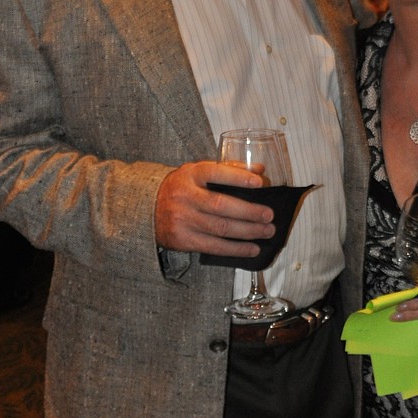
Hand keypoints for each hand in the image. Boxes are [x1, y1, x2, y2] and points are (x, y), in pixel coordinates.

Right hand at [154, 160, 274, 255]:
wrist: (147, 208)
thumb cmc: (182, 188)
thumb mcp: (198, 172)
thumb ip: (228, 169)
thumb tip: (260, 170)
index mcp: (190, 174)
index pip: (216, 173)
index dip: (238, 178)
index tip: (259, 183)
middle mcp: (184, 196)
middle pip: (221, 205)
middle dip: (249, 212)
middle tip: (269, 215)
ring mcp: (182, 219)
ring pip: (220, 228)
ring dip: (248, 232)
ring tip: (267, 231)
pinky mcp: (182, 240)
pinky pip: (213, 246)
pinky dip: (235, 249)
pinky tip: (252, 249)